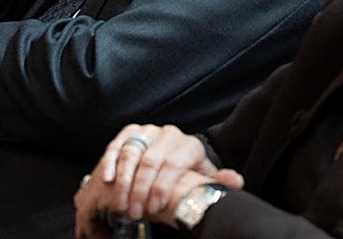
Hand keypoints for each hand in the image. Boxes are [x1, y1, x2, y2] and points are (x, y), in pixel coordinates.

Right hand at [78, 124, 242, 226]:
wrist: (175, 157)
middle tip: (136, 211)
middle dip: (141, 189)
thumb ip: (217, 181)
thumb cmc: (188, 172)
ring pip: (132, 153)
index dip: (163, 187)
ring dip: (124, 181)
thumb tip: (235, 181)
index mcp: (189, 145)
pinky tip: (107, 180)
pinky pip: (117, 145)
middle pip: (150, 161)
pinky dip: (110, 162)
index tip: (155, 207)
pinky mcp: (131, 131)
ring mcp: (148, 131)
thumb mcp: (203, 178)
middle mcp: (168, 133)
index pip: (173, 164)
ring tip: (122, 203)